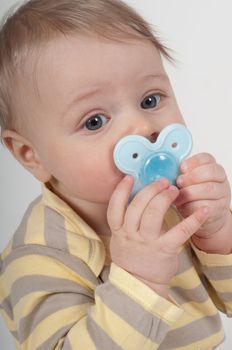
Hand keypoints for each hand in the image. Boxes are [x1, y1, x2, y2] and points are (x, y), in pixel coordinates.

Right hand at [107, 176, 208, 296]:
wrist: (140, 284)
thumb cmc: (132, 258)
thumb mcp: (120, 239)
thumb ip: (124, 221)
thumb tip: (133, 197)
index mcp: (119, 231)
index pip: (115, 207)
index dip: (121, 191)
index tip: (129, 177)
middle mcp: (130, 235)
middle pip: (137, 206)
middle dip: (150, 189)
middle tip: (162, 181)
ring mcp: (147, 243)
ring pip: (153, 213)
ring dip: (164, 197)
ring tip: (174, 190)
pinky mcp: (165, 250)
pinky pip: (180, 231)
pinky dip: (193, 219)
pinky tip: (202, 210)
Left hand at [175, 153, 231, 251]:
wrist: (205, 216)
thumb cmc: (193, 196)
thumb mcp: (188, 183)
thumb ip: (182, 175)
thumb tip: (166, 172)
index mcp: (213, 169)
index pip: (207, 158)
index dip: (193, 161)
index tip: (181, 168)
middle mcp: (220, 180)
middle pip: (210, 172)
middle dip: (191, 177)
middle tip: (178, 182)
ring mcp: (222, 194)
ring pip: (208, 189)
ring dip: (189, 192)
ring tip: (177, 195)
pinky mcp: (218, 209)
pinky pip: (204, 205)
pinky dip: (190, 205)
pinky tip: (182, 205)